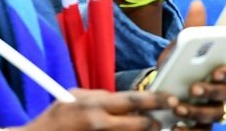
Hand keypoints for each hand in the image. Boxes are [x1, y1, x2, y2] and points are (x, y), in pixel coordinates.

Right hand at [21, 88, 177, 130]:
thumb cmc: (56, 118)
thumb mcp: (77, 97)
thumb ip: (101, 97)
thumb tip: (124, 99)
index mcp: (96, 104)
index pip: (134, 99)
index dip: (156, 100)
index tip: (170, 100)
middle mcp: (100, 123)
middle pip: (140, 125)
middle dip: (154, 123)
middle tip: (162, 121)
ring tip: (148, 128)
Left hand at [157, 1, 225, 128]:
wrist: (162, 88)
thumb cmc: (179, 64)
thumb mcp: (181, 46)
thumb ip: (192, 29)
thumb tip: (197, 3)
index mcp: (223, 68)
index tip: (216, 70)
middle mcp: (223, 90)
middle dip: (212, 91)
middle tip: (194, 89)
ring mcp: (215, 109)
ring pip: (216, 114)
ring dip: (198, 111)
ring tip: (178, 107)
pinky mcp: (203, 125)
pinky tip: (176, 127)